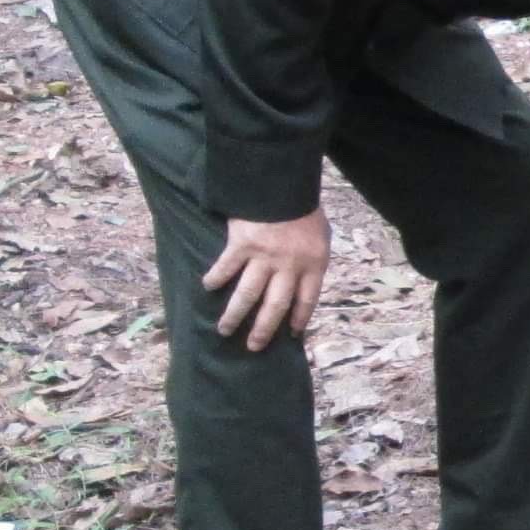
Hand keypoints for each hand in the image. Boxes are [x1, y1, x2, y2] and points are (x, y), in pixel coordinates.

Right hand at [203, 211, 329, 351]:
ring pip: (247, 295)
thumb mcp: (321, 235)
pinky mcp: (241, 245)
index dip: (299, 319)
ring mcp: (263, 256)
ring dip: (234, 315)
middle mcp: (288, 265)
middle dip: (263, 330)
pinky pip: (225, 267)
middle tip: (253, 346)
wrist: (283, 182)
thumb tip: (305, 285)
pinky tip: (207, 287)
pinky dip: (215, 278)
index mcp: (312, 263)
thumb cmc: (304, 208)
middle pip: (275, 306)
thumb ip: (312, 260)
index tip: (291, 334)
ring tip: (223, 329)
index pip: (306, 300)